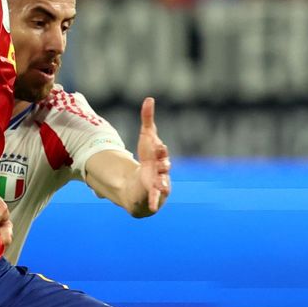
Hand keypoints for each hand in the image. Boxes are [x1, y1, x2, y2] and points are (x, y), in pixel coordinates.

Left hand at [135, 97, 170, 213]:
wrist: (143, 181)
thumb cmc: (148, 158)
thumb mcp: (146, 138)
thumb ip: (148, 120)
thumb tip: (149, 99)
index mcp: (160, 157)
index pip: (161, 152)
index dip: (159, 149)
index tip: (158, 145)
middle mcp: (162, 170)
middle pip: (164, 166)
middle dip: (163, 164)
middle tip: (162, 163)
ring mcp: (158, 183)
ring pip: (162, 183)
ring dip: (163, 184)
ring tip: (161, 186)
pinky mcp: (152, 194)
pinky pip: (154, 199)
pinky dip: (154, 202)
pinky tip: (153, 207)